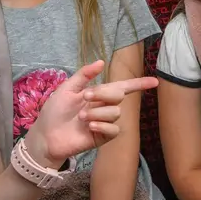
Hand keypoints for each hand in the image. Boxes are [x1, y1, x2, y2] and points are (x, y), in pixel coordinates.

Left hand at [28, 60, 157, 165]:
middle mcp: (104, 107)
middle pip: (119, 95)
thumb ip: (84, 75)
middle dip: (104, 94)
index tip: (155, 81)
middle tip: (85, 98)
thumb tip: (101, 62)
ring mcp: (104, 122)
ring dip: (98, 112)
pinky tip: (90, 126)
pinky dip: (103, 125)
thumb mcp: (67, 89)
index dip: (139, 84)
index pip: (122, 87)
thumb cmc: (54, 111)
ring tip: (82, 117)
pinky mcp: (102, 136)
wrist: (46, 135)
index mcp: (97, 94)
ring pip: (115, 112)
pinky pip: (114, 129)